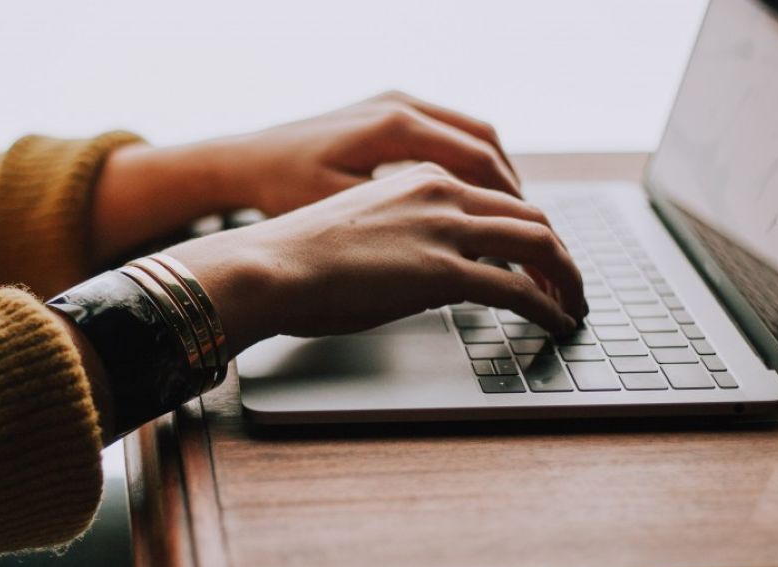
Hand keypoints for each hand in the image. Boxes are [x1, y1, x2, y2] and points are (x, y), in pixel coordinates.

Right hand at [163, 164, 584, 353]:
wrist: (268, 266)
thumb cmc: (297, 257)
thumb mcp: (362, 229)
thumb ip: (406, 237)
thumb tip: (428, 274)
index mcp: (421, 177)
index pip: (497, 198)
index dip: (529, 230)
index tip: (539, 258)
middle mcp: (441, 193)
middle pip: (531, 216)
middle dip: (560, 255)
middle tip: (569, 284)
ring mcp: (445, 229)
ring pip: (539, 244)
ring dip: (566, 278)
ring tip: (573, 306)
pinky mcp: (443, 271)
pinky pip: (518, 289)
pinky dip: (548, 306)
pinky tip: (555, 323)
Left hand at [206, 90, 520, 216]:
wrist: (243, 161)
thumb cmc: (282, 190)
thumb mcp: (344, 213)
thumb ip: (404, 226)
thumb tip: (462, 251)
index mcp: (395, 127)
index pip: (479, 162)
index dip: (511, 204)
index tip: (530, 238)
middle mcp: (401, 106)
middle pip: (485, 144)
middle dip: (514, 192)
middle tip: (534, 234)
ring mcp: (395, 103)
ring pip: (471, 135)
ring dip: (496, 176)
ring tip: (513, 219)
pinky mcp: (386, 111)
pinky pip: (447, 133)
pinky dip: (470, 164)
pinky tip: (473, 198)